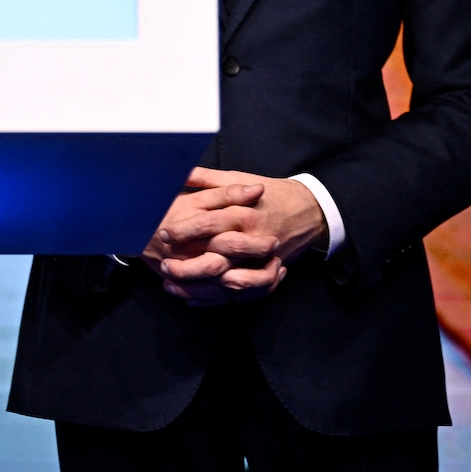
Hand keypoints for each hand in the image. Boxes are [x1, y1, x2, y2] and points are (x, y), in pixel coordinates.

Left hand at [141, 167, 329, 305]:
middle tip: (163, 264)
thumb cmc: (268, 193)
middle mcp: (251, 239)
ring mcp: (260, 261)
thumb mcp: (239, 179)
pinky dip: (214, 299)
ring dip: (197, 287)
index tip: (162, 234)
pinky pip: (239, 293)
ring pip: (225, 283)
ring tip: (171, 284)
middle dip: (187, 265)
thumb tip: (181, 172)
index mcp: (242, 213)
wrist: (307, 210)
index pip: (208, 224)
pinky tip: (191, 297)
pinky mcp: (264, 274)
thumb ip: (208, 179)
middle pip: (215, 259)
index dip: (183, 230)